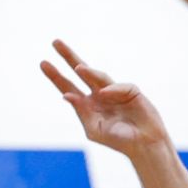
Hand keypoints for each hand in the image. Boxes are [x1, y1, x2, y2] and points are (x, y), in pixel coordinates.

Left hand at [41, 41, 169, 158]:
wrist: (144, 145)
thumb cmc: (118, 140)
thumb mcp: (94, 129)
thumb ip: (81, 112)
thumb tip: (66, 95)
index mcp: (88, 104)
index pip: (68, 86)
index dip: (56, 76)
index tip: (43, 63)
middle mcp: (99, 94)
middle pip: (82, 71)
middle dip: (69, 57)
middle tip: (55, 42)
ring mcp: (115, 91)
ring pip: (99, 76)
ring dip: (89, 72)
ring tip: (79, 69)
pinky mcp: (131, 91)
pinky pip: (119, 87)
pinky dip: (112, 90)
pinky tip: (104, 93)